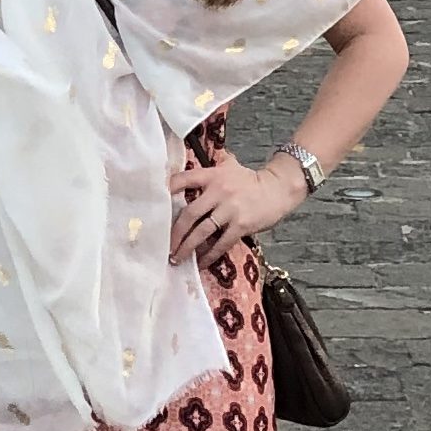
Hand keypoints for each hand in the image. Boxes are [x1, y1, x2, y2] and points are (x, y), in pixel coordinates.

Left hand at [168, 151, 298, 267]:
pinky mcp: (241, 225)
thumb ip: (209, 170)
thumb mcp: (229, 167)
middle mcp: (218, 191)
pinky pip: (221, 243)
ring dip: (187, 247)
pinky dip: (209, 255)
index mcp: (212, 175)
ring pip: (202, 231)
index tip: (153, 204)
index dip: (167, 190)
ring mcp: (230, 209)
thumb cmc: (250, 180)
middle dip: (175, 233)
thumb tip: (186, 172)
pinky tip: (201, 262)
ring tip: (177, 258)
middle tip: (166, 246)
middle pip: (189, 214)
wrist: (277, 189)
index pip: (184, 180)